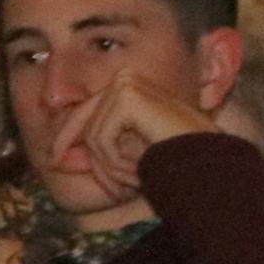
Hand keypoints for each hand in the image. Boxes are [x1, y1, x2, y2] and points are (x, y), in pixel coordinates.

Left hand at [46, 77, 218, 211]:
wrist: (209, 166)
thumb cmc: (175, 160)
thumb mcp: (126, 154)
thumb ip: (94, 150)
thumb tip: (57, 158)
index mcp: (128, 86)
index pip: (83, 112)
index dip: (66, 139)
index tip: (54, 162)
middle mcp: (126, 79)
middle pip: (81, 121)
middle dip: (87, 157)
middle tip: (96, 185)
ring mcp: (127, 85)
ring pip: (93, 137)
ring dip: (110, 168)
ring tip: (134, 183)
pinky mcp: (128, 98)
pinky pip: (102, 140)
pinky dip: (116, 164)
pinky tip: (139, 173)